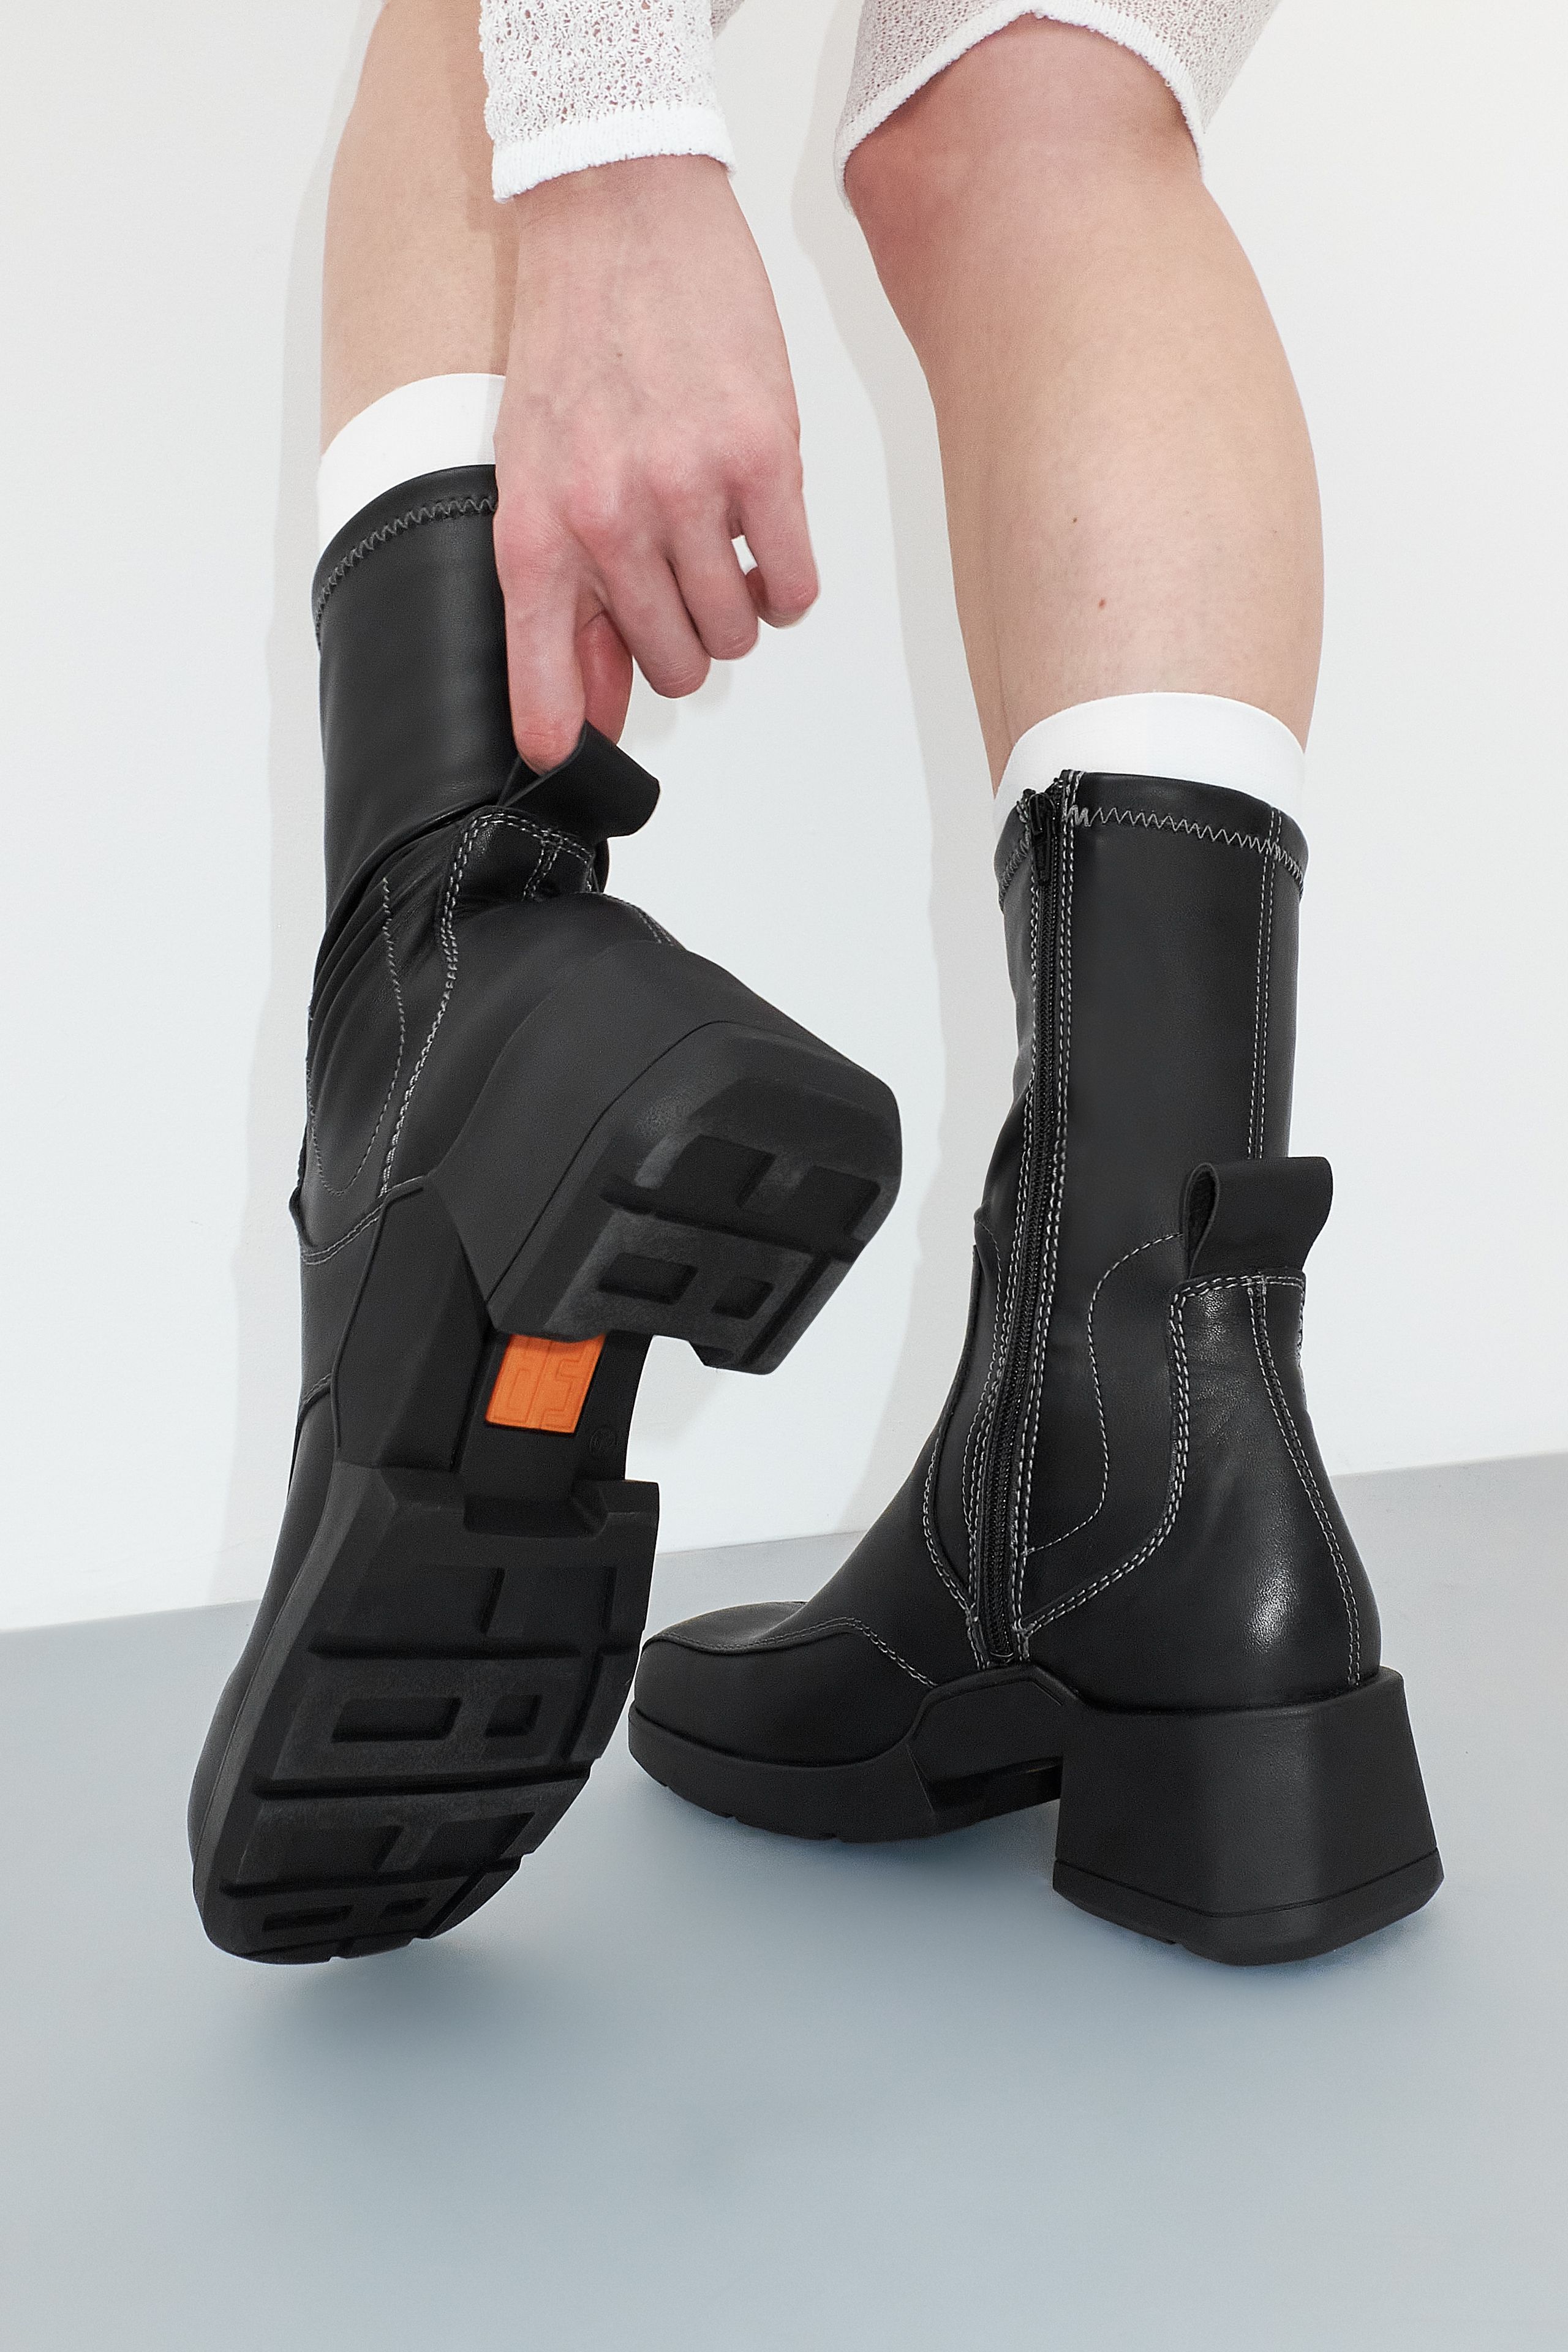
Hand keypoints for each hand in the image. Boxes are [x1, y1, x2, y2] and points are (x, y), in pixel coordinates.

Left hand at [494, 155, 817, 770]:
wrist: (615, 211)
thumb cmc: (574, 340)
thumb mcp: (533, 470)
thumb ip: (560, 592)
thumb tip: (589, 707)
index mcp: (537, 530)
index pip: (545, 682)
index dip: (565, 737)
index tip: (576, 764)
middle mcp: (607, 523)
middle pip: (673, 665)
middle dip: (684, 639)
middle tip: (682, 581)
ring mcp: (687, 494)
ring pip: (736, 633)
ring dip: (738, 607)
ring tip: (723, 545)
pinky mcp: (761, 460)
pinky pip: (794, 587)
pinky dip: (786, 582)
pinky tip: (763, 535)